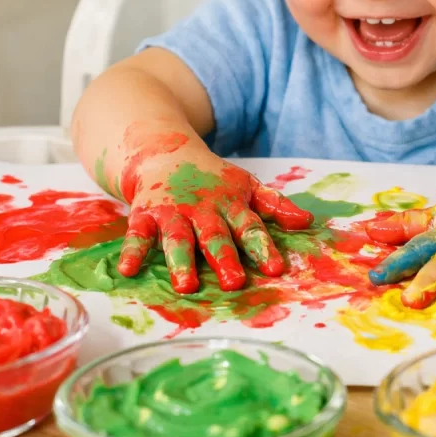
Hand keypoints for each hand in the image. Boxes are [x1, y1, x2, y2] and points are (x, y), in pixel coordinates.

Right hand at [117, 148, 313, 293]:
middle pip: (215, 236)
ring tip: (186, 286)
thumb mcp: (247, 186)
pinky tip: (127, 271)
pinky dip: (132, 252)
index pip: (251, 228)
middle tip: (234, 283)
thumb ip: (275, 205)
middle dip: (225, 259)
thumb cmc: (213, 178)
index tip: (275, 269)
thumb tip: (308, 222)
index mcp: (231, 205)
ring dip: (181, 261)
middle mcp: (203, 210)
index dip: (263, 248)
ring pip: (178, 239)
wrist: (166, 151)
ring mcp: (173, 212)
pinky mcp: (145, 214)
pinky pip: (137, 234)